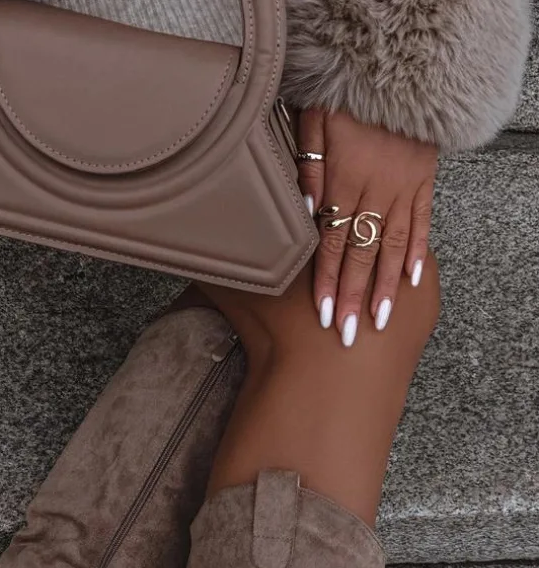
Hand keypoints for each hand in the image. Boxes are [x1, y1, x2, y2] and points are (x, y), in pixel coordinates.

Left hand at [296, 108, 438, 346]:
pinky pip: (421, 222)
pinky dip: (417, 252)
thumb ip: (309, 169)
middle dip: (353, 297)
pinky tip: (411, 280)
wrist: (398, 69)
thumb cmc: (347, 95)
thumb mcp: (314, 123)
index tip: (322, 314)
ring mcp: (403, 189)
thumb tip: (306, 211)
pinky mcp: (423, 181)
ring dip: (385, 286)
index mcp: (344, 181)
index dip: (326, 281)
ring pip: (392, 246)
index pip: (332, 242)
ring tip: (380, 320)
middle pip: (361, 254)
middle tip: (348, 335)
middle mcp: (375, 191)